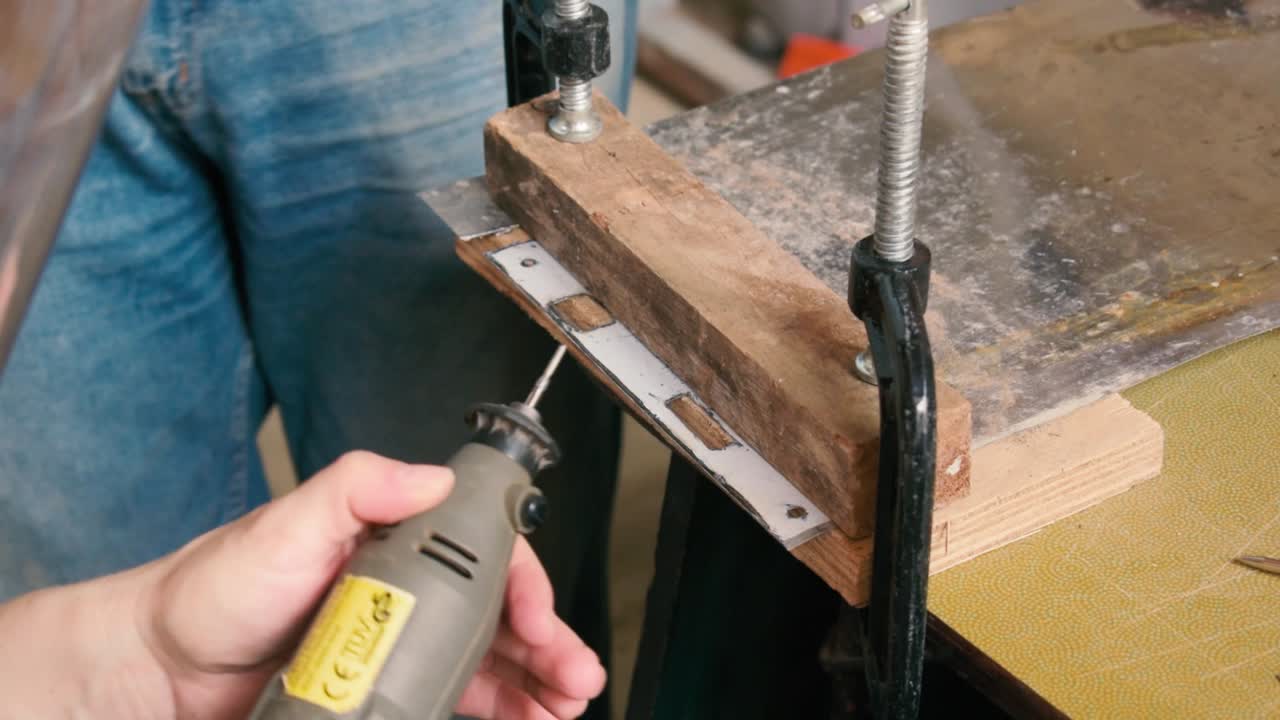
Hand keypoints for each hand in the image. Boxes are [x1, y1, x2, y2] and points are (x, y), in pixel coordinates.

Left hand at [137, 451, 605, 719]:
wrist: (159, 673)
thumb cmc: (214, 589)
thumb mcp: (286, 524)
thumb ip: (357, 488)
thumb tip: (433, 475)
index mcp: (396, 541)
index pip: (484, 555)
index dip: (524, 587)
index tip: (540, 621)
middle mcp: (406, 591)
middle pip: (499, 615)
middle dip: (549, 644)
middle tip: (574, 680)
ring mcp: (396, 646)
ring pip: (487, 662)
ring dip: (534, 683)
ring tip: (561, 708)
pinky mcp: (383, 692)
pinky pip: (454, 700)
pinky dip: (495, 709)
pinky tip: (520, 718)